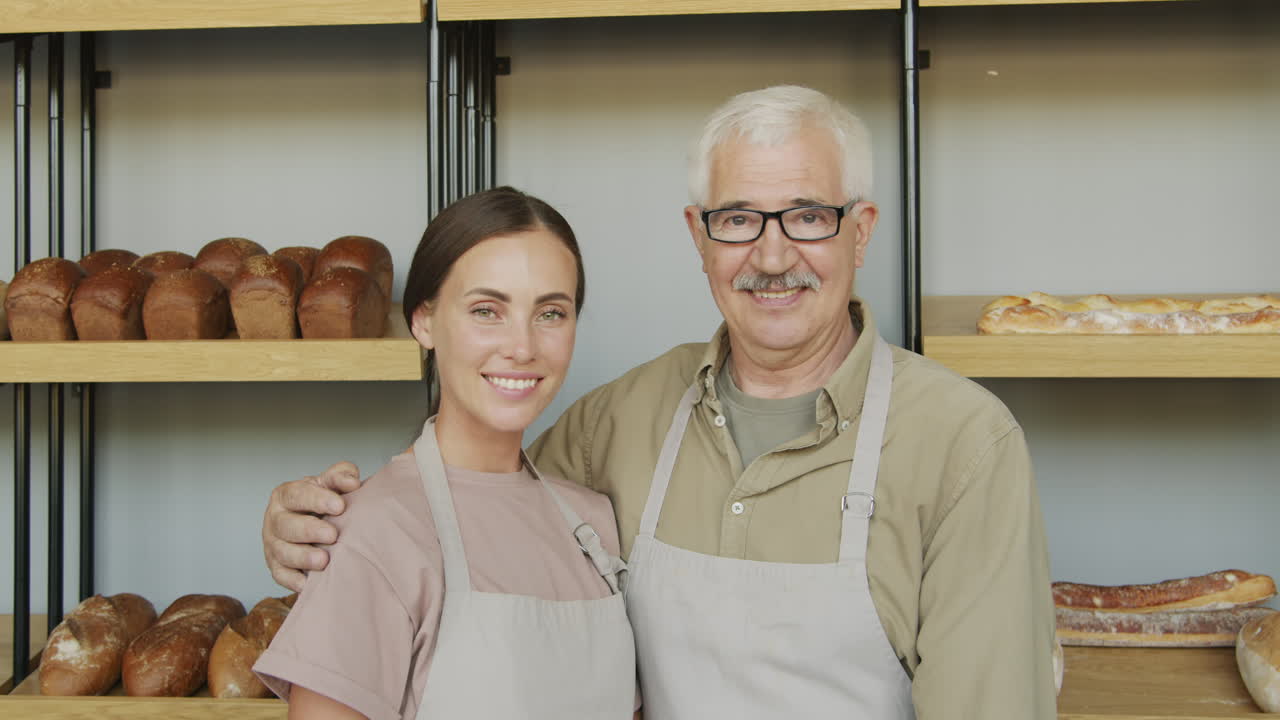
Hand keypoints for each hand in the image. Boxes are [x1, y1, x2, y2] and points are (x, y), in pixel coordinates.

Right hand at [262, 462, 361, 591]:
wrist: (314, 522)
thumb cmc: (324, 501)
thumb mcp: (331, 484)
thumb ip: (341, 476)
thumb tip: (352, 482)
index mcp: (286, 495)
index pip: (296, 495)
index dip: (316, 500)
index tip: (340, 506)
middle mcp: (275, 519)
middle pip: (286, 525)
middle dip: (309, 530)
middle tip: (333, 535)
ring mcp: (273, 544)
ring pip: (282, 552)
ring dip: (302, 557)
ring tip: (324, 561)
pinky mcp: (276, 566)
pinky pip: (281, 575)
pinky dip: (293, 581)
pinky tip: (309, 584)